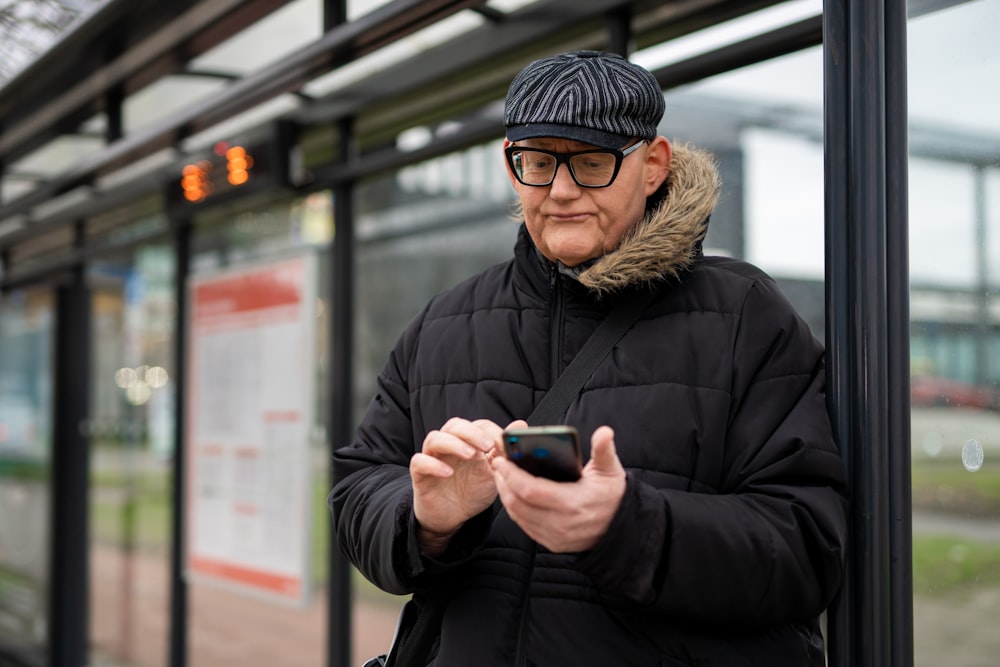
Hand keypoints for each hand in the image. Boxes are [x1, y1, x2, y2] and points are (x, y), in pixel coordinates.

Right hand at [411, 418, 502, 554]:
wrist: (453, 518)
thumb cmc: (472, 491)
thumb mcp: (493, 472)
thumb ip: (504, 451)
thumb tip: (520, 425)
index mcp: (468, 442)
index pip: (477, 425)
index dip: (491, 431)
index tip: (504, 443)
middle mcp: (448, 445)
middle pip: (454, 425)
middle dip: (472, 433)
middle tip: (487, 445)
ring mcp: (432, 458)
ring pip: (434, 438)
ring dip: (453, 443)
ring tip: (470, 455)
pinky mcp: (420, 474)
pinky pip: (419, 462)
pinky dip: (432, 464)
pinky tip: (448, 473)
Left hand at [493, 424, 625, 552]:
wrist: (622, 527)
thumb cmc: (612, 494)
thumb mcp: (610, 470)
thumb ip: (604, 450)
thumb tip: (605, 432)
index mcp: (573, 503)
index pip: (532, 490)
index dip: (512, 475)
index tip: (502, 460)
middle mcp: (562, 524)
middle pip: (519, 504)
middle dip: (504, 483)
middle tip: (498, 464)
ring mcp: (556, 536)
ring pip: (518, 516)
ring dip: (506, 495)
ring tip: (501, 476)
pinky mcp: (553, 543)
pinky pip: (525, 526)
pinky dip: (514, 509)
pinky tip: (511, 493)